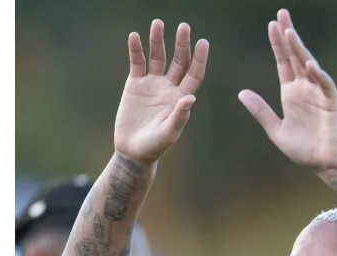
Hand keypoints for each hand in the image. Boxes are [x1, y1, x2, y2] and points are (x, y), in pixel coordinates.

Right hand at [114, 20, 208, 164]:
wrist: (133, 151)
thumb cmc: (155, 146)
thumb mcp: (169, 133)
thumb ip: (179, 116)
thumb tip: (190, 98)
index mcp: (182, 97)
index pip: (194, 73)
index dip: (199, 58)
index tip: (203, 42)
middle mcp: (170, 87)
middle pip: (178, 61)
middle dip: (182, 44)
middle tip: (184, 26)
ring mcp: (152, 84)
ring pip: (157, 57)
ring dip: (157, 41)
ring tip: (158, 23)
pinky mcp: (135, 84)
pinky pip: (137, 63)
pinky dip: (136, 50)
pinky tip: (135, 36)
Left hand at [238, 10, 336, 172]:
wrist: (325, 163)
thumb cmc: (304, 149)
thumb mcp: (276, 130)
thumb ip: (261, 111)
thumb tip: (241, 93)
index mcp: (291, 93)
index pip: (283, 62)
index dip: (277, 44)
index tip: (271, 25)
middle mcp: (305, 88)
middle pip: (296, 56)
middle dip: (289, 36)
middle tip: (282, 14)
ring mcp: (320, 93)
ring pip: (309, 65)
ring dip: (300, 49)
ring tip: (290, 32)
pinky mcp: (333, 103)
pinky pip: (325, 85)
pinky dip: (318, 74)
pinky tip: (309, 64)